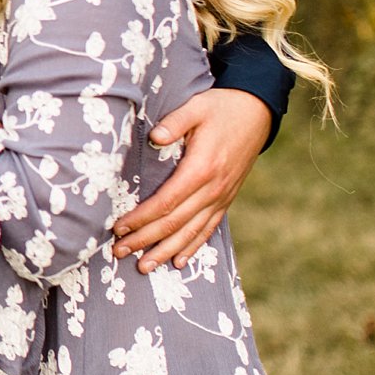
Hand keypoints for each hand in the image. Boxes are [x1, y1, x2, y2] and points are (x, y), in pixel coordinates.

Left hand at [112, 87, 269, 271]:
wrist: (256, 113)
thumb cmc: (220, 108)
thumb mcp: (196, 108)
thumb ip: (175, 122)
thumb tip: (155, 137)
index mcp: (201, 169)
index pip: (166, 202)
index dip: (141, 218)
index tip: (118, 227)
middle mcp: (213, 189)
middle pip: (174, 223)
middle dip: (145, 240)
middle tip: (119, 252)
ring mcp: (222, 197)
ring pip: (191, 232)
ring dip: (165, 251)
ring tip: (144, 267)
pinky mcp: (226, 198)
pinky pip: (209, 228)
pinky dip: (193, 246)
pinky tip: (178, 261)